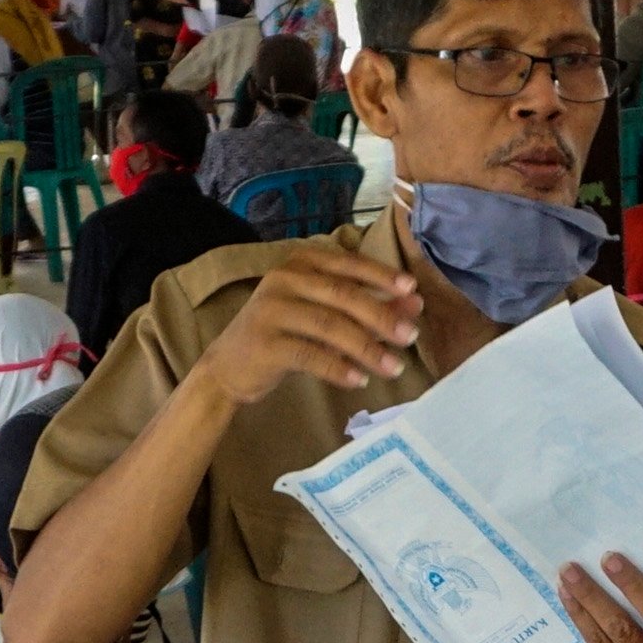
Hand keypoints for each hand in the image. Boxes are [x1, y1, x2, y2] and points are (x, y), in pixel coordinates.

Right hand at [181, 241, 419, 409]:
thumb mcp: (322, 314)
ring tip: (394, 367)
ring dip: (366, 348)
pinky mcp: (264, 343)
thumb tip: (412, 305)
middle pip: (343, 295)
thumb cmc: (283, 335)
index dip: (382, 277)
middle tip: (411, 335)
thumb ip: (363, 307)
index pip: (348, 265)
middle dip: (382, 315)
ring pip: (329, 326)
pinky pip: (310, 355)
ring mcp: (271, 309)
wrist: (228, 366)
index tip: (413, 291)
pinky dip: (338, 368)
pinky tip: (360, 380)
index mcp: (300, 262)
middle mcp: (284, 279)